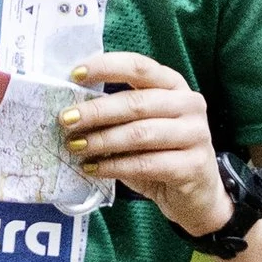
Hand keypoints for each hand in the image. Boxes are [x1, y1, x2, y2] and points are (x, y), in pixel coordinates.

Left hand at [57, 53, 230, 231]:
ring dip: (102, 140)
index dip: (106, 67)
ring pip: (139, 134)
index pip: (139, 67)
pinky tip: (92, 169)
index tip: (75, 74)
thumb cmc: (161, 152)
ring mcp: (195, 134)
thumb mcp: (140, 125)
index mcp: (174, 85)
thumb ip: (116, 113)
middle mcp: (189, 104)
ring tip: (74, 147)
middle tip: (65, 120)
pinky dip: (114, 167)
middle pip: (136, 103)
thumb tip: (72, 110)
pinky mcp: (192, 166)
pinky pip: (145, 164)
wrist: (196, 193)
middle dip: (96, 111)